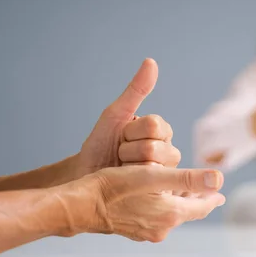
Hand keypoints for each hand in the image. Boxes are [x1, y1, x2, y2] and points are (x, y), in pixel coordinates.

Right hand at [62, 165, 225, 241]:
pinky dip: (161, 205)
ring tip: (181, 189)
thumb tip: (218, 179)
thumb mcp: (154, 175)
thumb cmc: (116, 187)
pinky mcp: (133, 229)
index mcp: (171, 215)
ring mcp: (146, 231)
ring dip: (177, 201)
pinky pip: (155, 217)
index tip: (220, 195)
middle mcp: (161, 228)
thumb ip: (187, 178)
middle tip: (203, 188)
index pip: (201, 207)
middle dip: (194, 198)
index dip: (211, 198)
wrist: (82, 204)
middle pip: (186, 211)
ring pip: (170, 214)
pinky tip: (155, 195)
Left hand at [76, 58, 178, 177]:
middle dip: (127, 151)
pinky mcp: (160, 195)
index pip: (153, 124)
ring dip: (127, 169)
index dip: (130, 131)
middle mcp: (169, 151)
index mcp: (161, 130)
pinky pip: (150, 188)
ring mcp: (166, 174)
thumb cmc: (101, 144)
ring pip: (151, 168)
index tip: (121, 136)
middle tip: (119, 155)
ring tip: (122, 169)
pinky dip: (131, 183)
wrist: (87, 176)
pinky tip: (126, 184)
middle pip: (152, 147)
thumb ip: (136, 90)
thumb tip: (151, 61)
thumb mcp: (115, 115)